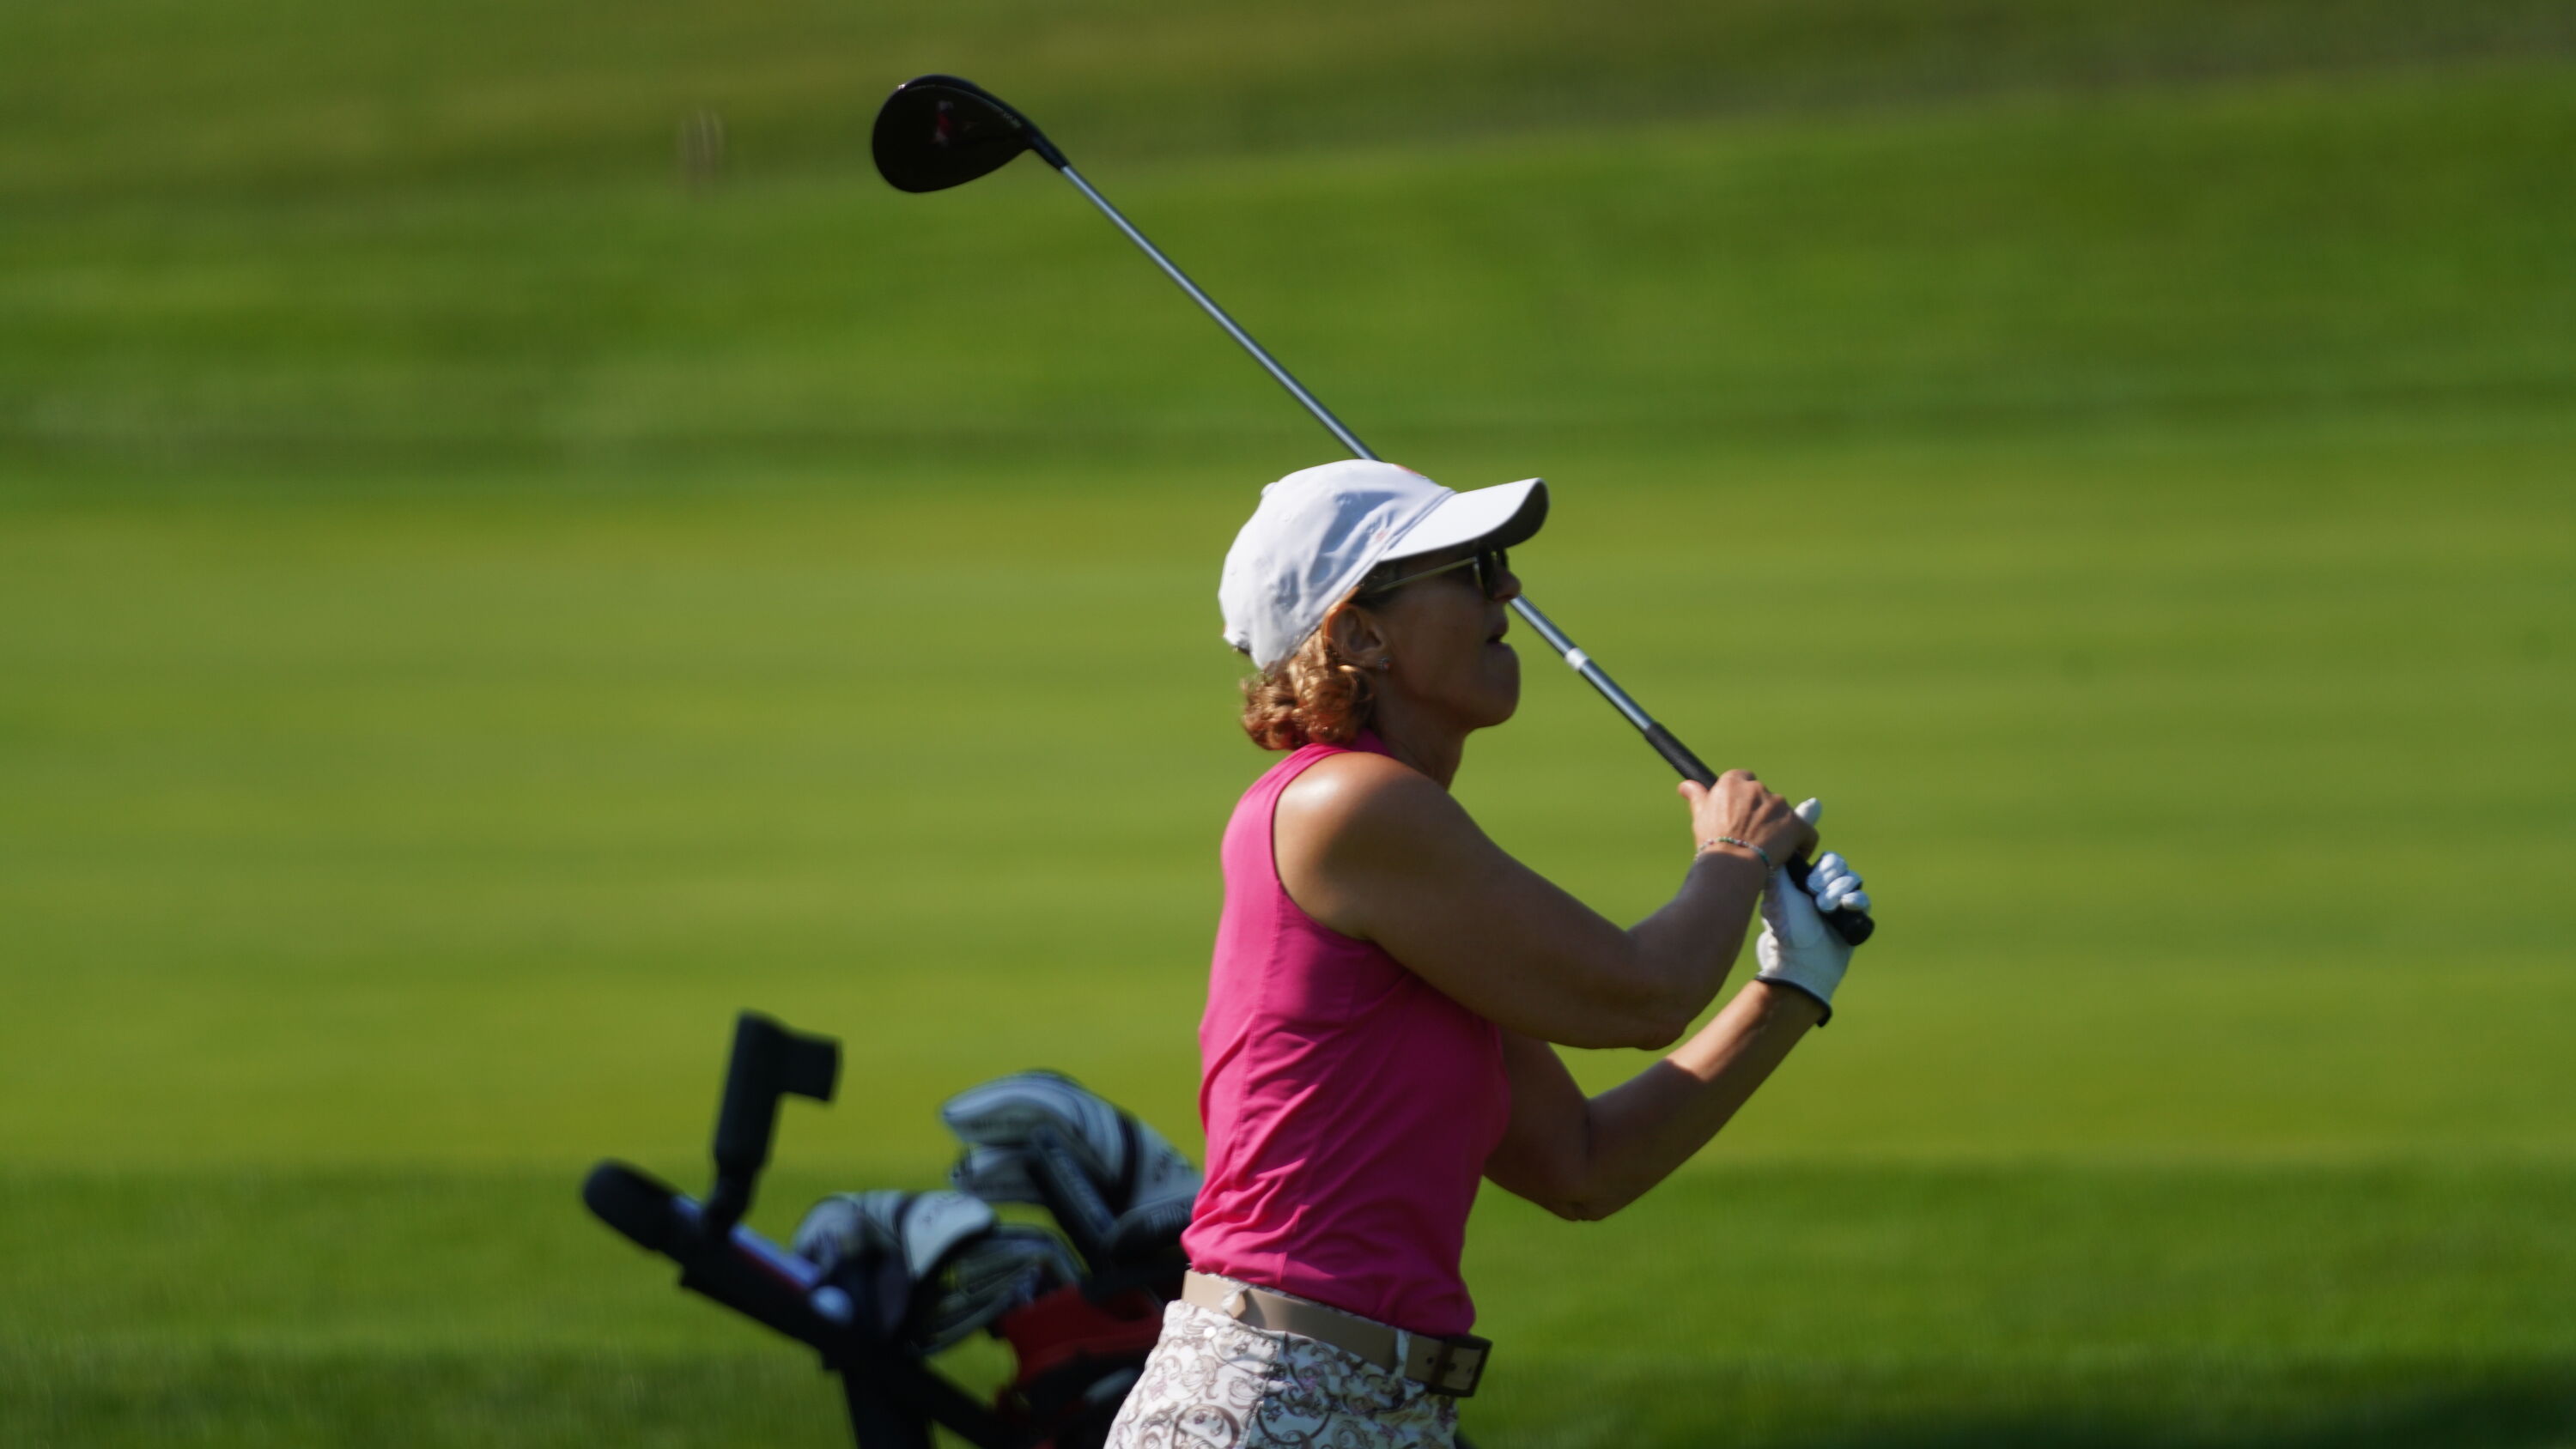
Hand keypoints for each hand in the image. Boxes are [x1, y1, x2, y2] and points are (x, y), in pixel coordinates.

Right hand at [1677, 769, 1816, 868]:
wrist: (1731, 864)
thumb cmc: (1712, 842)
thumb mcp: (1700, 816)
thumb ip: (1698, 796)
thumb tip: (1686, 785)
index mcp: (1733, 782)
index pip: (1743, 779)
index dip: (1743, 798)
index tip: (1740, 813)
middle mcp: (1757, 788)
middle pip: (1764, 796)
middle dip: (1761, 813)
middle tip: (1752, 834)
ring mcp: (1779, 804)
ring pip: (1783, 813)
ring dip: (1779, 826)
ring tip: (1768, 848)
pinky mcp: (1796, 823)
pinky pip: (1805, 832)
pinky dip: (1802, 843)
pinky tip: (1792, 854)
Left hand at [1754, 800, 1868, 1020]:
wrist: (1799, 960)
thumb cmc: (1784, 925)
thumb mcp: (1778, 885)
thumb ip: (1785, 852)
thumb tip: (1783, 825)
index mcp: (1806, 878)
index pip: (1823, 855)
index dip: (1821, 861)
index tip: (1811, 876)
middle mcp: (1824, 888)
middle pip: (1839, 863)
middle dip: (1826, 877)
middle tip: (1812, 893)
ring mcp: (1840, 903)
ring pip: (1852, 879)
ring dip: (1837, 890)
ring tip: (1823, 907)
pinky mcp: (1854, 918)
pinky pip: (1863, 899)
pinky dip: (1855, 900)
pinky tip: (1845, 907)